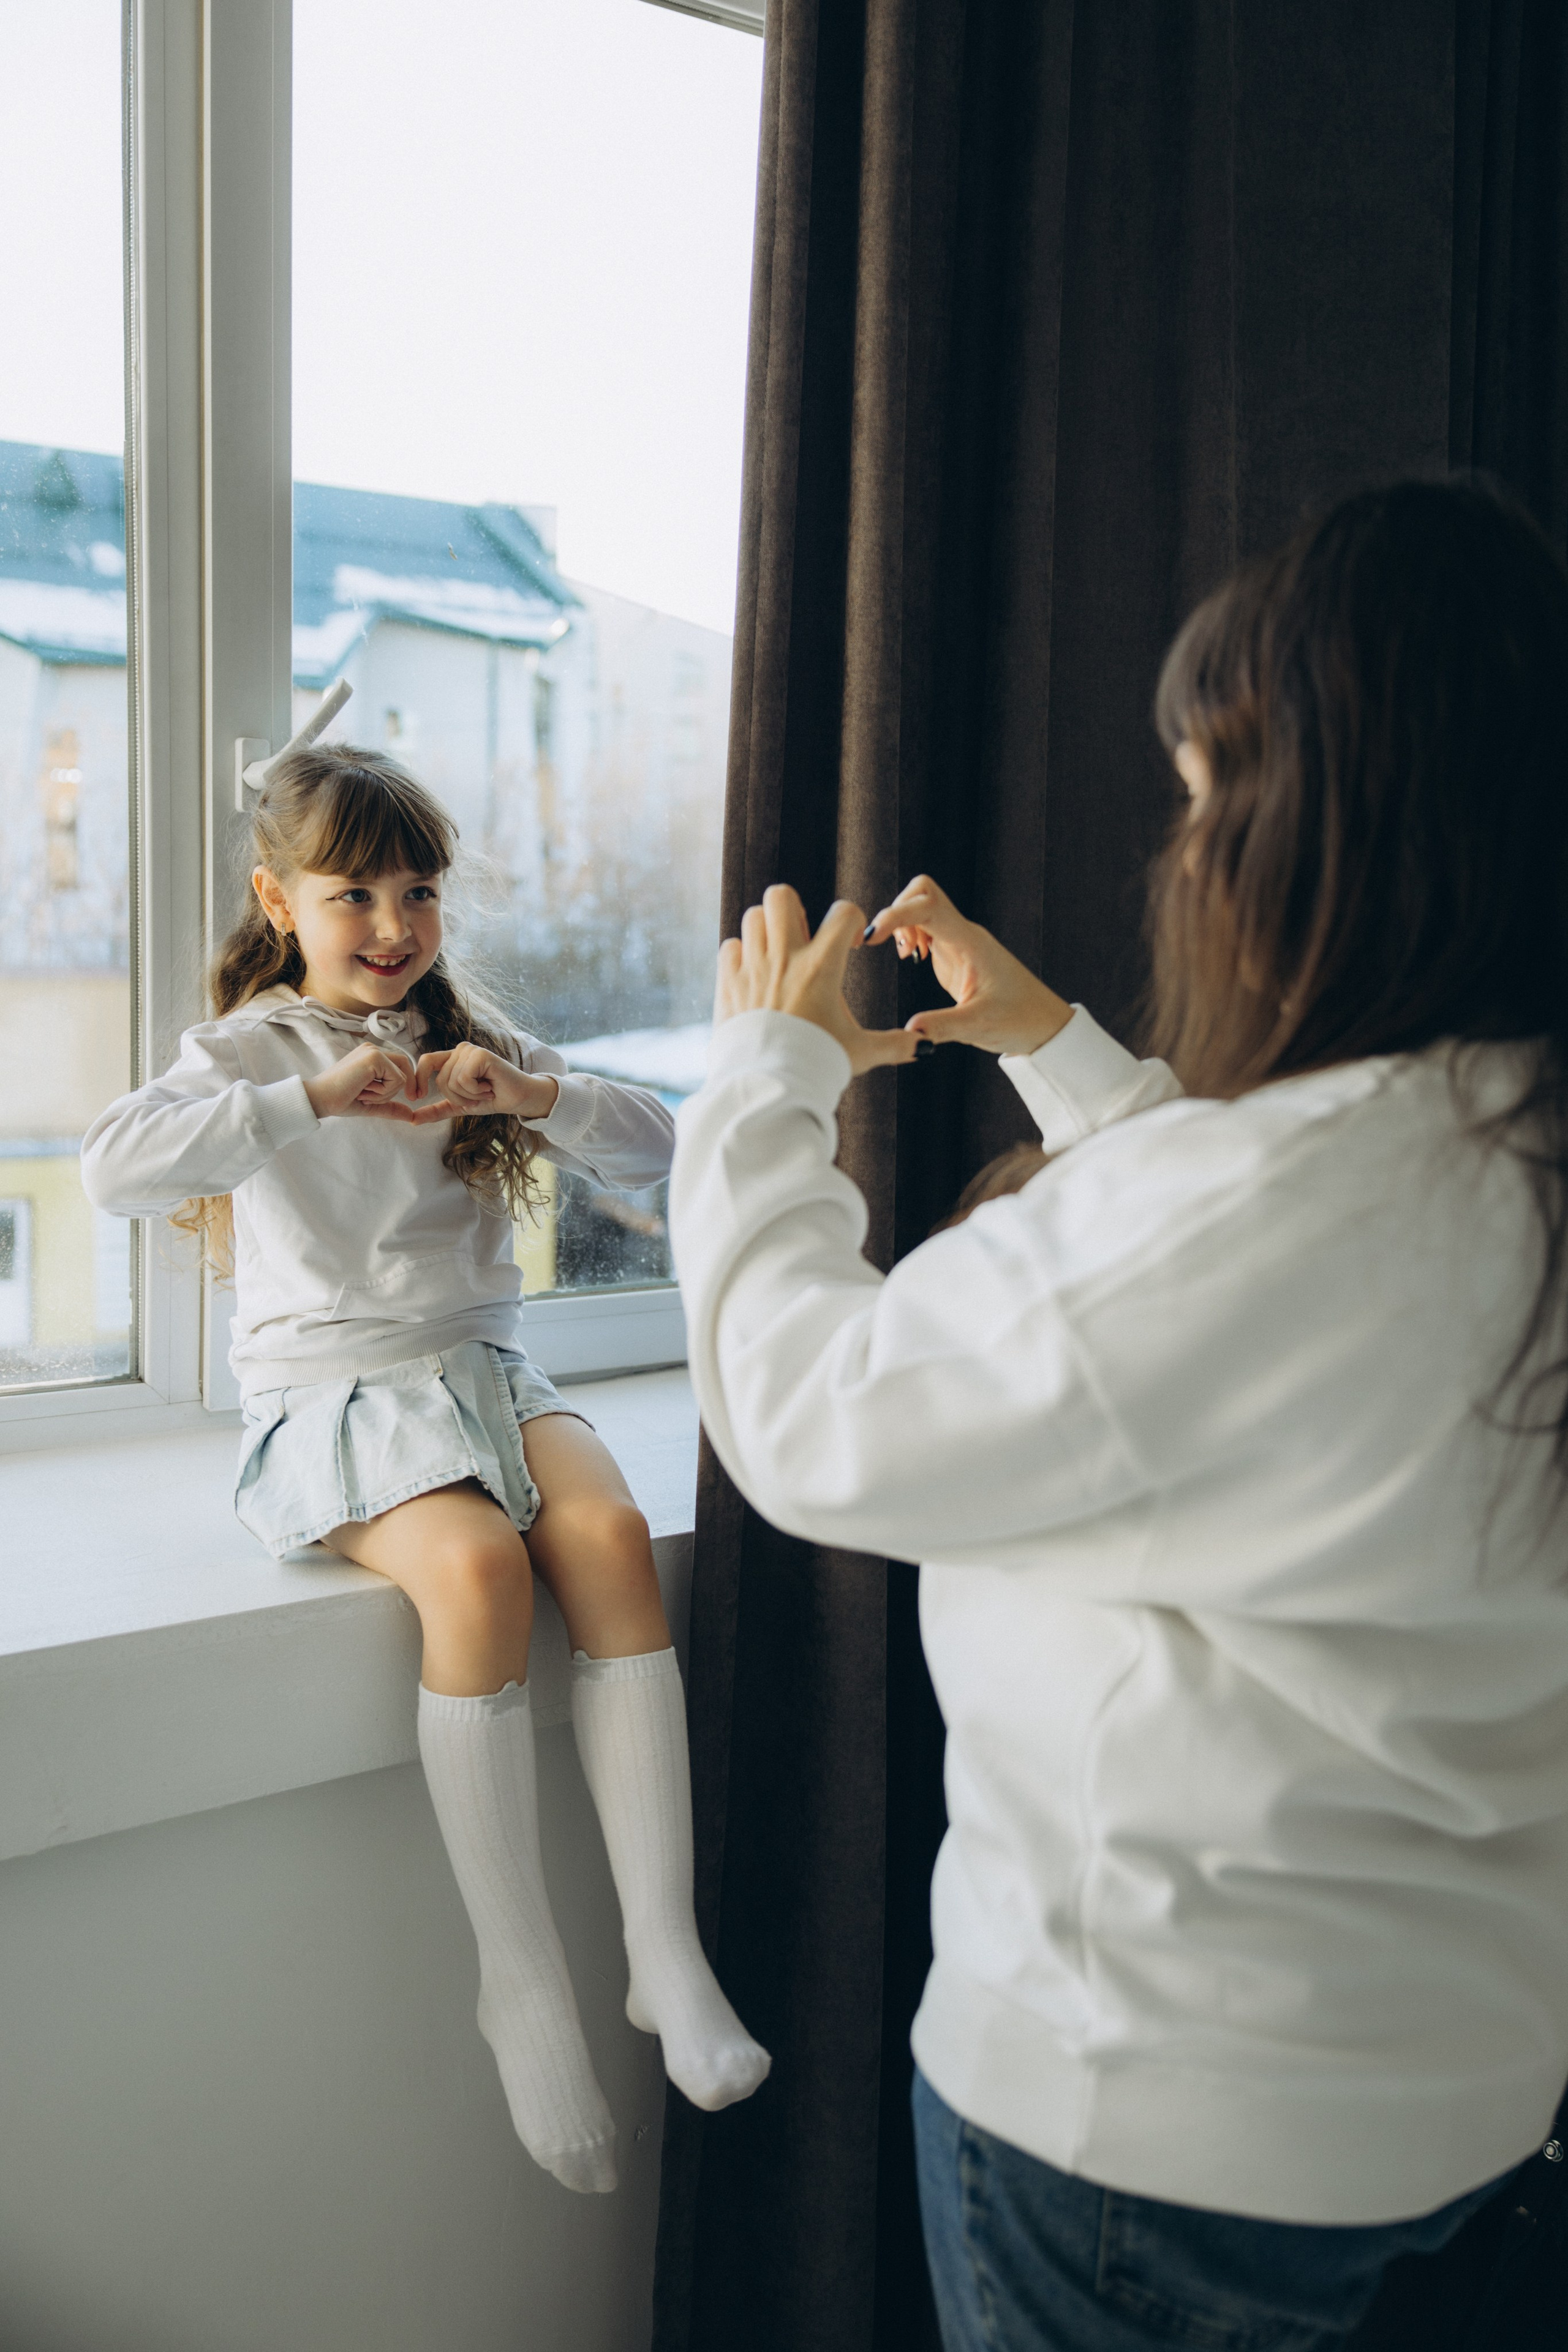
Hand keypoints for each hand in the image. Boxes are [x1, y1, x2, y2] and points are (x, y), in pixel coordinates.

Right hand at [304, 1040, 421, 1119]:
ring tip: (363, 1094)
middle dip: (406, 1086)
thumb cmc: (340, 1100)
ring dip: (386, 1094)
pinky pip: (396, 1079)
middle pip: (405, 1066)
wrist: (320, 1099)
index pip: (401, 1065)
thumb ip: (390, 1107)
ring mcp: (373, 1051)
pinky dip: (383, 1092)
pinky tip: (363, 1090)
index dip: (409, 1082)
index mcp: (371, 1056)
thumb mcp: (371, 1104)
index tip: (412, 1098)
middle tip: (407, 1100)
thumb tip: (411, 1115)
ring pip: (401, 1077)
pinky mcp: (374, 1057)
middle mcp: (372, 1049)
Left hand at [400, 1043, 559, 1124]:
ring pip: (452, 1081)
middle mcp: (460, 1051)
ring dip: (469, 1095)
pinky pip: (464, 1079)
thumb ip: (437, 1110)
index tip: (416, 1098)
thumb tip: (412, 1119)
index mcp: (452, 1059)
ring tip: (484, 1090)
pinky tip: (489, 1086)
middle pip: (440, 1080)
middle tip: (477, 1095)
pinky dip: (475, 1090)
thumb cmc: (491, 1098)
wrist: (517, 1099)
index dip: (418, 1080)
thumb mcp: (459, 1106)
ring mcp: (470, 1050)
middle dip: (458, 1097)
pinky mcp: (480, 1055)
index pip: (425, 1062)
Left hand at [714, 885, 920, 1074]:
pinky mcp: (729, 983)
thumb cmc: (817, 1065)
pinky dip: (740, 954)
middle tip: (803, 937)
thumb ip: (895, 1045)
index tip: (850, 943)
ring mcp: (753, 968)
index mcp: (821, 968)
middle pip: (782, 896)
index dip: (852, 920)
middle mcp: (785, 959)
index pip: (843, 913)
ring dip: (767, 929)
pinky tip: (753, 974)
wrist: (770, 1087)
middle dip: (795, 909)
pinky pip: (730, 947)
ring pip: (754, 916)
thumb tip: (925, 1046)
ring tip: (778, 954)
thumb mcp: (861, 1053)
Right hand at [863, 875, 1072, 1055]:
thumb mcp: (979, 1027)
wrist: (1044, 1023)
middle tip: (894, 949)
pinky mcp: (955, 953)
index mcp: (971, 943)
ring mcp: (959, 941)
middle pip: (922, 892)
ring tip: (906, 956)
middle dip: (898, 912)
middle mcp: (964, 934)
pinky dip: (910, 934)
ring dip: (903, 923)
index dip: (897, 914)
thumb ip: (942, 1027)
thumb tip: (910, 1031)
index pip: (929, 907)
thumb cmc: (1020, 1020)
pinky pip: (926, 927)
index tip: (873, 937)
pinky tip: (914, 958)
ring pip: (922, 906)